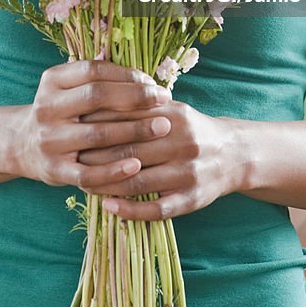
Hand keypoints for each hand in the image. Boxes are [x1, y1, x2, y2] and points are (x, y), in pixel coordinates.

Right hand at [16, 61, 172, 190]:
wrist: (23, 145)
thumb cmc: (62, 111)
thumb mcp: (68, 87)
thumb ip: (99, 79)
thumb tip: (146, 78)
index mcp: (52, 80)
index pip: (94, 71)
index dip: (127, 75)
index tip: (154, 82)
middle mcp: (47, 107)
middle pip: (96, 97)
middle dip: (135, 98)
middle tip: (165, 101)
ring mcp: (49, 140)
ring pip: (96, 134)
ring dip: (134, 130)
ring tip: (162, 127)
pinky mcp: (55, 170)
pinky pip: (88, 173)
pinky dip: (114, 170)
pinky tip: (138, 165)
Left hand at [78, 100, 236, 219]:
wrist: (234, 153)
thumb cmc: (190, 128)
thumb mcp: (170, 109)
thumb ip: (138, 105)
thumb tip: (95, 98)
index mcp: (174, 116)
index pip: (128, 117)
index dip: (99, 123)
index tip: (74, 126)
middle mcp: (182, 142)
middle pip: (129, 150)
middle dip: (96, 155)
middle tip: (71, 157)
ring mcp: (187, 173)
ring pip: (138, 181)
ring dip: (106, 184)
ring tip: (82, 183)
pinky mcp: (191, 200)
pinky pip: (156, 208)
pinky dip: (129, 209)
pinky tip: (108, 206)